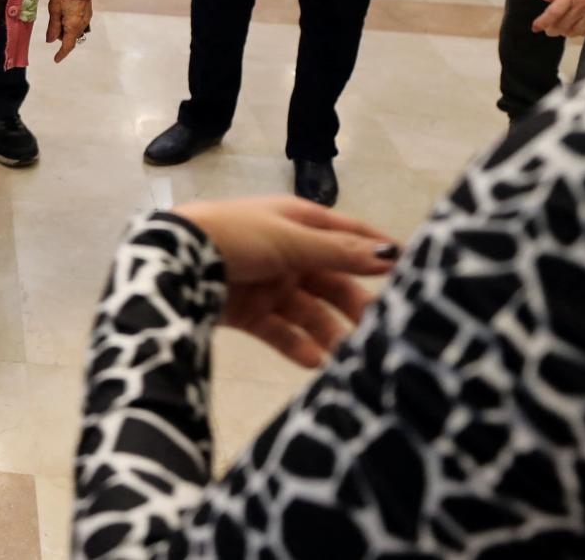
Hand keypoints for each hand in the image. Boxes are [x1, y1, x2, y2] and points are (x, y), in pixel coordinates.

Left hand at [43, 0, 91, 61]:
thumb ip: (53, 27)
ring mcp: (87, 19)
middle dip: (61, 37)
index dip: (61, 54)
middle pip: (71, 38)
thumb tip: (50, 41)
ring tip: (59, 17)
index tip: (56, 59)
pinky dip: (72, 24)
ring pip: (76, 31)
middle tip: (53, 27)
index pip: (67, 45)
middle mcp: (82, 25)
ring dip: (67, 30)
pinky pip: (80, 24)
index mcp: (73, 26)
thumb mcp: (54, 11)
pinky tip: (67, 13)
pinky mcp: (88, 13)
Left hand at [173, 196, 399, 366]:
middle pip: (332, 280)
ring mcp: (268, 283)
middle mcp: (287, 252)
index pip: (346, 235)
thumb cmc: (237, 237)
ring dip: (329, 332)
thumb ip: (339, 252)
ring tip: (350, 357)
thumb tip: (391, 254)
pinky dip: (298, 346)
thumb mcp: (290, 240)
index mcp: (297, 222)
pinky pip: (281, 331)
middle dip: (354, 304)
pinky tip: (315, 362)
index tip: (409, 272)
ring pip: (309, 311)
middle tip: (380, 331)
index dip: (374, 252)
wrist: (175, 260)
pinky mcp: (249, 312)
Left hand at [533, 0, 584, 38]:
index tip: (535, 27)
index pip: (553, 13)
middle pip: (562, 26)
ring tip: (562, 28)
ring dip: (565, 32)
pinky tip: (578, 28)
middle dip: (552, 29)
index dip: (542, 22)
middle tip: (549, 28)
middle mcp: (583, 5)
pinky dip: (581, 33)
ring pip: (574, 32)